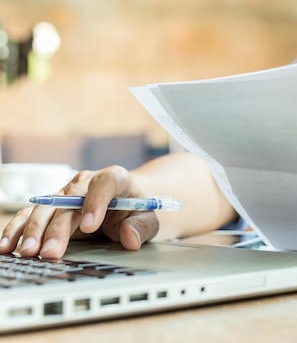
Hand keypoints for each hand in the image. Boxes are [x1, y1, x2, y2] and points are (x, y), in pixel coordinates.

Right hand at [0, 165, 158, 258]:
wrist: (126, 203)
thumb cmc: (136, 209)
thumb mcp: (148, 218)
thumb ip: (142, 227)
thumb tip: (130, 238)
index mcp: (114, 178)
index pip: (106, 183)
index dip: (96, 203)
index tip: (90, 226)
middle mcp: (86, 182)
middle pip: (69, 201)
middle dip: (58, 228)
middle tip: (51, 252)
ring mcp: (65, 193)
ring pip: (46, 207)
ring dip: (34, 230)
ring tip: (28, 251)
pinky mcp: (51, 206)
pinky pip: (30, 214)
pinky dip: (18, 229)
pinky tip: (8, 245)